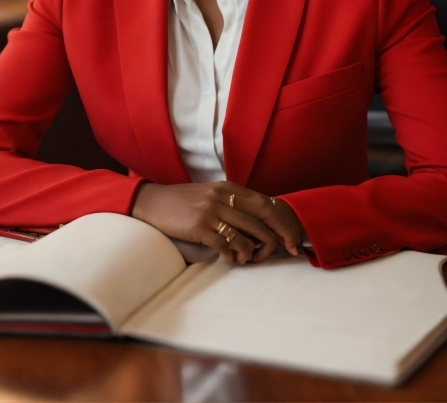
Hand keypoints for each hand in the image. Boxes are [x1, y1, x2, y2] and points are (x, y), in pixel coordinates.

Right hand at [131, 181, 303, 264]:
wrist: (153, 202)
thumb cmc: (183, 202)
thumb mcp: (211, 195)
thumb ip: (233, 203)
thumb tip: (261, 222)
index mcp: (229, 188)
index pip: (266, 204)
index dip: (284, 223)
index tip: (293, 239)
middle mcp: (223, 197)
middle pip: (263, 219)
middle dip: (279, 238)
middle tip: (287, 252)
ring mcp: (212, 211)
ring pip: (248, 236)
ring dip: (253, 253)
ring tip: (247, 258)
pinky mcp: (200, 227)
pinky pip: (228, 246)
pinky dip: (234, 256)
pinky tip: (230, 258)